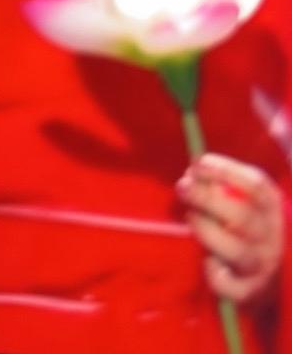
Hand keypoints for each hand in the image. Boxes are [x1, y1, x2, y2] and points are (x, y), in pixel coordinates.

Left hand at [176, 152, 285, 305]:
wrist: (269, 267)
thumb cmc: (246, 221)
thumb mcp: (244, 197)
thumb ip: (222, 184)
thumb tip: (192, 170)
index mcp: (271, 206)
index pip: (256, 187)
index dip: (225, 172)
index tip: (197, 163)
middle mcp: (270, 236)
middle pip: (243, 217)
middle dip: (207, 199)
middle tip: (182, 186)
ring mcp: (261, 265)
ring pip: (237, 251)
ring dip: (207, 230)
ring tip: (190, 216)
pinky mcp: (248, 291)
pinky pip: (230, 286)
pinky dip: (215, 274)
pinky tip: (206, 260)